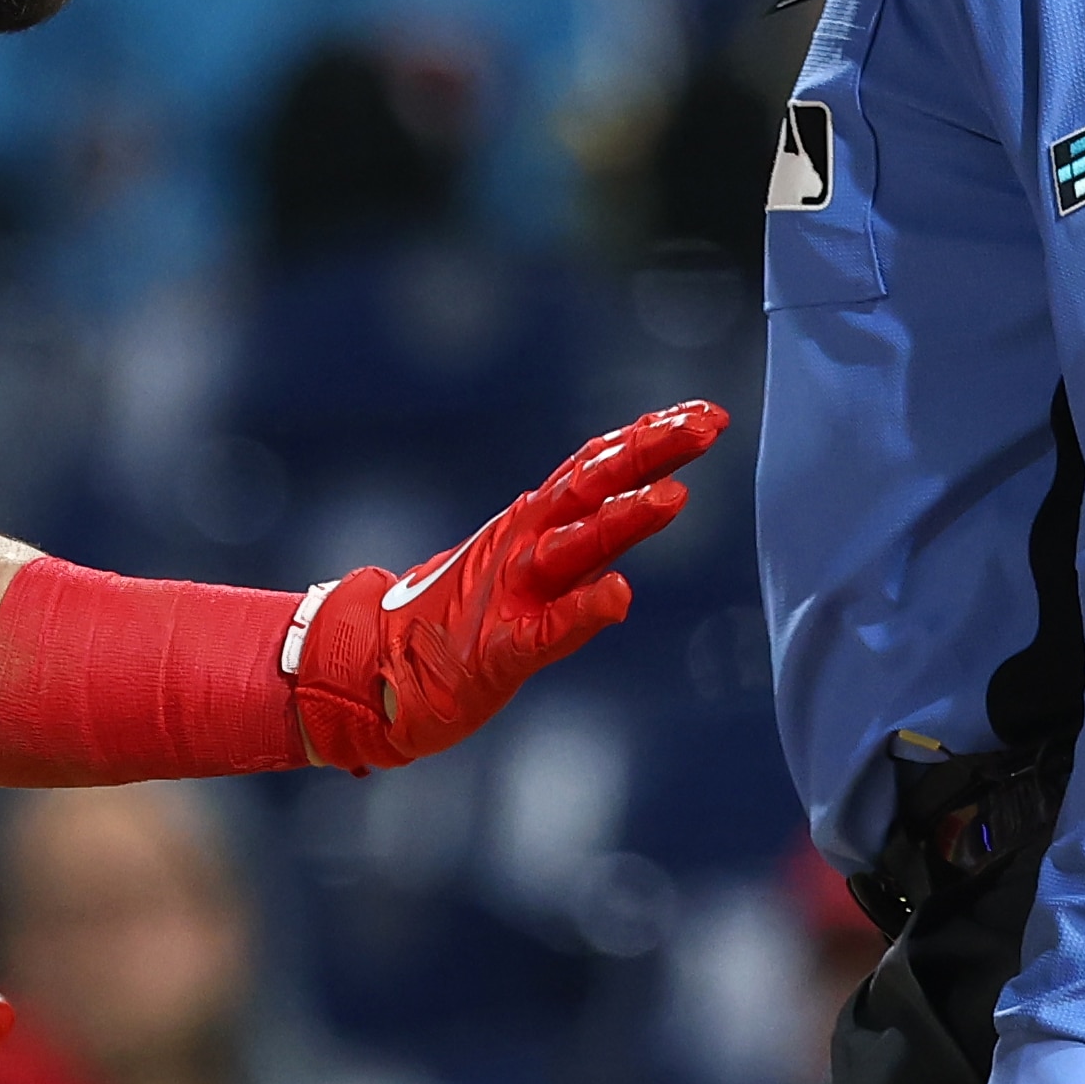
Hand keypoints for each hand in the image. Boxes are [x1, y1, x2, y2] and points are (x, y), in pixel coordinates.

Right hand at [287, 402, 726, 771]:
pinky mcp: (500, 650)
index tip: (705, 411)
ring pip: (574, 548)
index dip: (651, 437)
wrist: (376, 672)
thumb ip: (588, 532)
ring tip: (674, 496)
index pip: (597, 467)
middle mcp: (524, 545)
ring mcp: (511, 594)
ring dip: (623, 520)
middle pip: (593, 487)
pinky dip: (581, 612)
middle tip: (708, 425)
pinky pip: (545, 630)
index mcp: (533, 524)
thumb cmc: (464, 621)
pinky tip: (618, 597)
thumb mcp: (533, 566)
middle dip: (651, 453)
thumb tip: (653, 487)